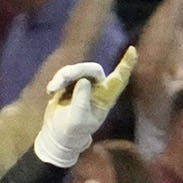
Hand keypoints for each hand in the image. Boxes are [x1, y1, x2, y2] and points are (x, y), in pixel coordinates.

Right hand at [33, 50, 135, 167]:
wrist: (58, 133)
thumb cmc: (72, 130)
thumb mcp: (77, 119)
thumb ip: (82, 101)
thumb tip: (84, 80)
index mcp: (106, 98)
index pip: (119, 78)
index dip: (127, 64)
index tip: (132, 50)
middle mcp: (98, 88)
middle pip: (93, 69)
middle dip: (77, 71)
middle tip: (61, 80)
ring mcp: (85, 84)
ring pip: (77, 69)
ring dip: (63, 76)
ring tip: (53, 89)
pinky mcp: (71, 82)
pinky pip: (65, 73)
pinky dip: (57, 80)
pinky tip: (50, 91)